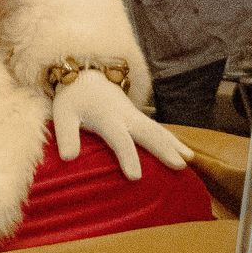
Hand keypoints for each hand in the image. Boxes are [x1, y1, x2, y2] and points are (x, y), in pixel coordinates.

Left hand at [50, 70, 188, 182]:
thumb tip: (68, 158)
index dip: (127, 157)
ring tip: (189, 161)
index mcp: (107, 119)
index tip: (136, 177)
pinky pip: (158, 129)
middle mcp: (125, 116)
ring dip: (174, 144)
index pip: (120, 140)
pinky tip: (185, 151)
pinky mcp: (138, 116)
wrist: (84, 75)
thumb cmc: (72, 99)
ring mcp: (134, 115)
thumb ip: (66, 135)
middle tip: (179, 165)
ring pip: (158, 130)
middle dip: (164, 149)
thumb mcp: (62, 115)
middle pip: (148, 133)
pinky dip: (172, 139)